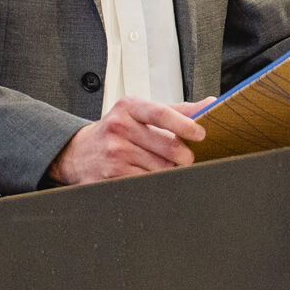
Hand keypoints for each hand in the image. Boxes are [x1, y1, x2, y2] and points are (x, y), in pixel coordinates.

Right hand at [46, 96, 211, 184]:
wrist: (78, 152)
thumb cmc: (116, 130)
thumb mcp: (140, 113)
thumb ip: (177, 110)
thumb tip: (210, 105)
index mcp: (128, 108)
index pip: (161, 113)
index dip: (184, 125)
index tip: (200, 133)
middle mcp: (118, 128)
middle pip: (167, 147)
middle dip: (183, 156)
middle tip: (186, 158)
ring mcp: (113, 154)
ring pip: (160, 169)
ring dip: (169, 171)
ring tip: (163, 166)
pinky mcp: (110, 177)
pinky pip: (146, 183)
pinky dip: (155, 183)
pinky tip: (150, 176)